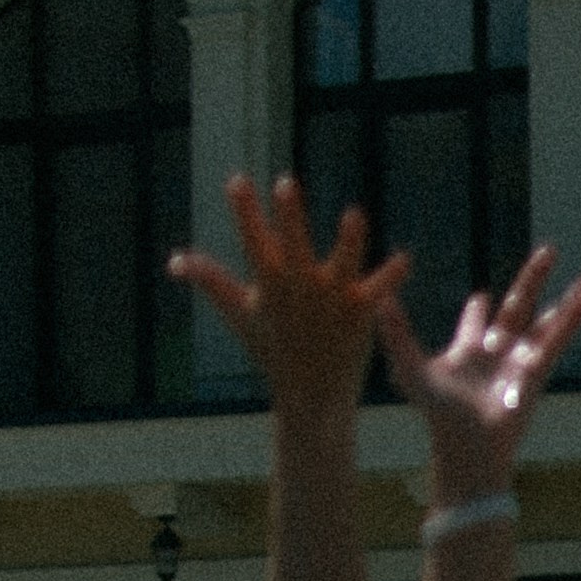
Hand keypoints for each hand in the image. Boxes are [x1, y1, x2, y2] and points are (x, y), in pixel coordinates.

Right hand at [169, 175, 408, 415]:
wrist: (309, 398)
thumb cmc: (273, 349)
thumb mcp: (240, 313)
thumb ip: (209, 280)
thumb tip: (174, 261)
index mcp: (270, 282)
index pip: (253, 240)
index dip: (245, 211)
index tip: (238, 182)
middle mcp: (300, 288)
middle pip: (294, 245)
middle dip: (290, 217)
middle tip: (286, 184)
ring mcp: (331, 301)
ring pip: (341, 264)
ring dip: (348, 242)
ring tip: (354, 215)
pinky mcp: (359, 314)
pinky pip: (377, 290)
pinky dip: (391, 277)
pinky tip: (406, 259)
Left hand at [375, 250, 580, 508]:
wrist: (468, 448)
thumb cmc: (439, 417)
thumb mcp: (412, 370)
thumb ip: (397, 335)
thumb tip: (379, 302)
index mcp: (467, 351)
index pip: (475, 323)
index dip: (477, 311)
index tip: (480, 297)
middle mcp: (496, 353)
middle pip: (517, 308)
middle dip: (531, 281)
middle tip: (547, 253)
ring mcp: (519, 361)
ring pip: (546, 322)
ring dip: (567, 299)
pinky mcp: (536, 371)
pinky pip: (558, 337)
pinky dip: (574, 316)